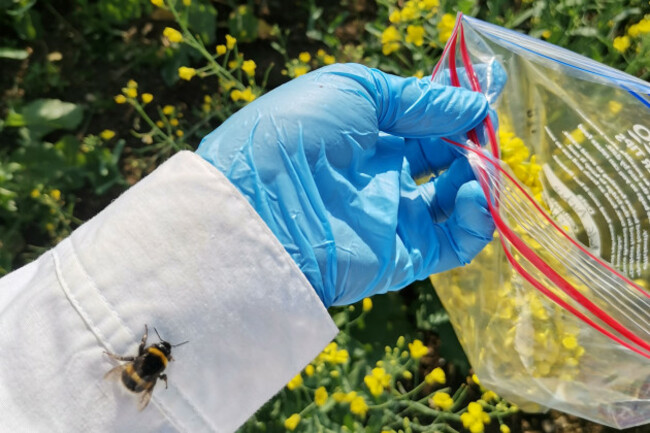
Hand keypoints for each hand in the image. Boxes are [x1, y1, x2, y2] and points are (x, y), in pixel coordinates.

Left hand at [197, 63, 494, 306]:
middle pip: (444, 160)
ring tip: (480, 163)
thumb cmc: (298, 135)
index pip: (424, 124)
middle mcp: (382, 176)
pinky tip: (473, 192)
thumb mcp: (353, 90)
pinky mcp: (404, 257)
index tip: (484, 101)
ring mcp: (394, 218)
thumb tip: (472, 102)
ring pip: (457, 202)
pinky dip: (477, 219)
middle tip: (487, 133)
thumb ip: (414, 98)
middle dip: (472, 144)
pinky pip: (456, 243)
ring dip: (480, 180)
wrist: (259, 208)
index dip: (455, 112)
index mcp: (366, 136)